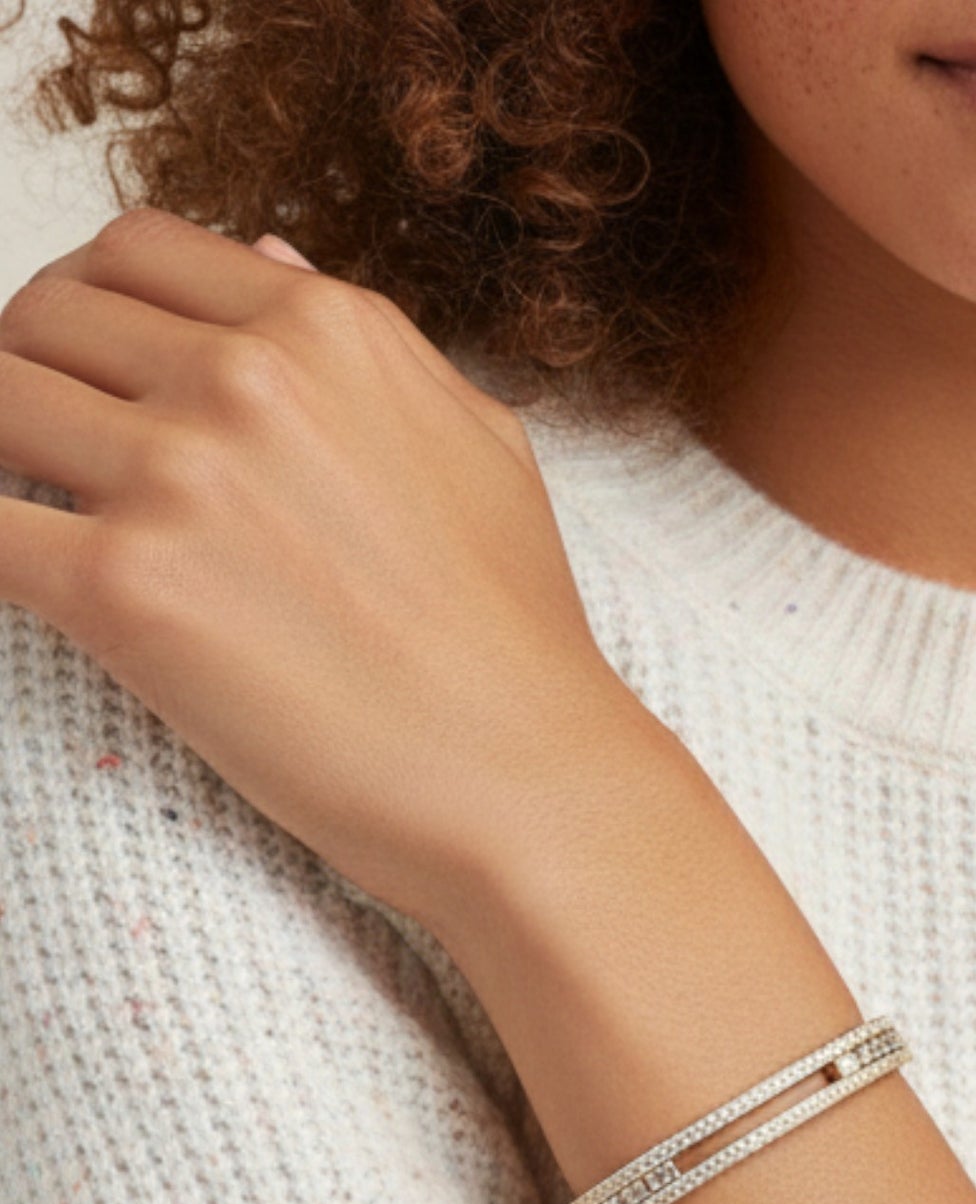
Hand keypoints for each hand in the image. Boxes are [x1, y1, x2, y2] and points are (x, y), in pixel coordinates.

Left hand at [0, 207, 650, 927]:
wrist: (526, 781)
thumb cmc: (518, 638)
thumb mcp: (483, 448)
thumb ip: (375, 353)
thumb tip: (270, 259)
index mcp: (330, 331)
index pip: (135, 253)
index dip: (95, 305)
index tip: (98, 370)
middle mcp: (247, 380)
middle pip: (43, 320)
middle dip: (33, 379)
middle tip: (57, 458)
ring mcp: (179, 476)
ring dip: (2, 465)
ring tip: (53, 530)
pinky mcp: (123, 587)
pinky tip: (38, 582)